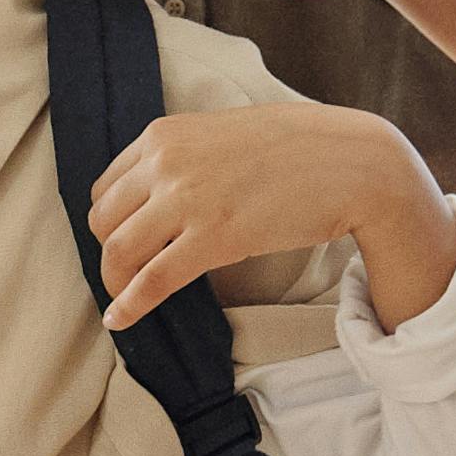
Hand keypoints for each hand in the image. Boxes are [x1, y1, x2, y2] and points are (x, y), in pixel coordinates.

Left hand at [88, 100, 451, 330]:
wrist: (351, 162)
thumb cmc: (298, 148)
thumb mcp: (224, 134)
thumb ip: (186, 156)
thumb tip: (163, 190)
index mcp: (164, 135)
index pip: (108, 187)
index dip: (112, 221)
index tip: (125, 241)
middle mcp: (166, 163)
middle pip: (104, 220)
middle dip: (111, 252)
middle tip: (128, 274)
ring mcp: (187, 199)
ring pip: (119, 251)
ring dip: (115, 282)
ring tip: (124, 299)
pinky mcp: (213, 238)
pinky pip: (152, 279)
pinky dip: (129, 305)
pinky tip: (120, 321)